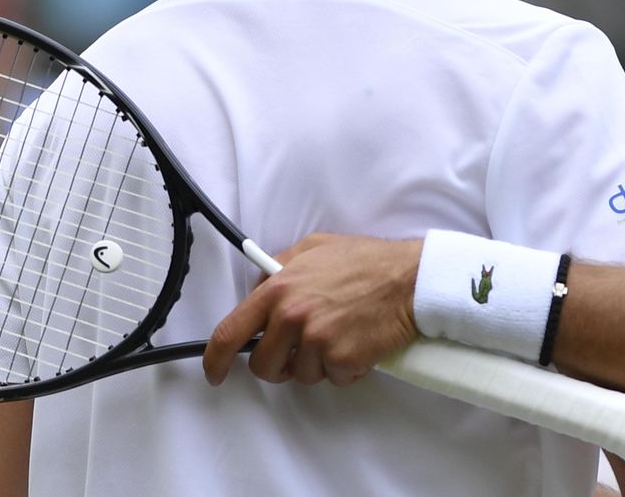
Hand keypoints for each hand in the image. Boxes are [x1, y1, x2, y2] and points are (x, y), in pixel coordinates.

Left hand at [203, 234, 421, 387]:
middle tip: (298, 353)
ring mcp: (317, 341)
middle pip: (264, 365)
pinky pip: (333, 378)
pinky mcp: (342, 359)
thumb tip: (260, 289)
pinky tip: (358, 343)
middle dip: (278, 365)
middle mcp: (293, 317)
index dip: (216, 359)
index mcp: (279, 289)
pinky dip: (345, 368)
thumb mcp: (313, 247)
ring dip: (317, 363)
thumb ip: (280, 268)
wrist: (409, 279)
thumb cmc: (366, 261)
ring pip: (301, 374)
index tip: (215, 372)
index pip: (231, 331)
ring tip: (340, 335)